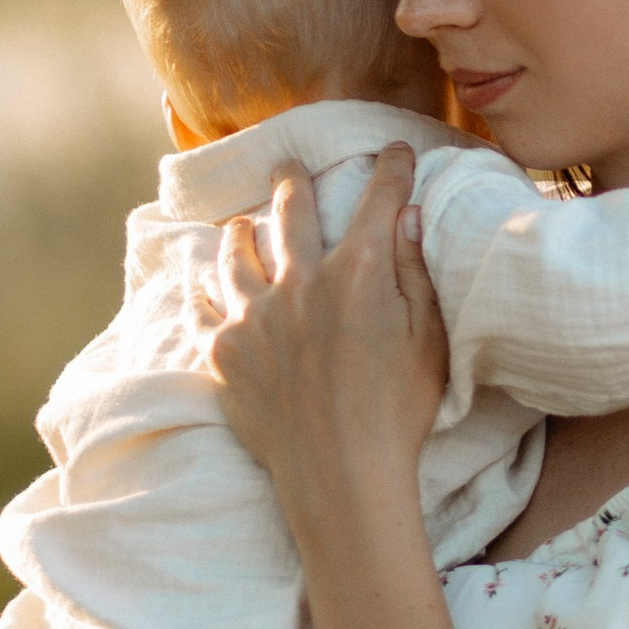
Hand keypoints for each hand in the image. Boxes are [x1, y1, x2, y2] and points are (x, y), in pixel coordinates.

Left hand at [202, 147, 449, 508]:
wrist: (341, 475)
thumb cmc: (398, 413)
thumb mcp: (430, 341)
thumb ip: (416, 274)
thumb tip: (406, 217)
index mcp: (357, 272)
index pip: (377, 201)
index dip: (389, 170)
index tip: (394, 152)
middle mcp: (300, 280)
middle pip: (291, 212)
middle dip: (293, 182)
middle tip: (288, 167)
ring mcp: (255, 314)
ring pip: (236, 253)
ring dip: (240, 232)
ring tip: (238, 225)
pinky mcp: (224, 351)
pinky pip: (203, 306)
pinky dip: (201, 289)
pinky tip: (198, 282)